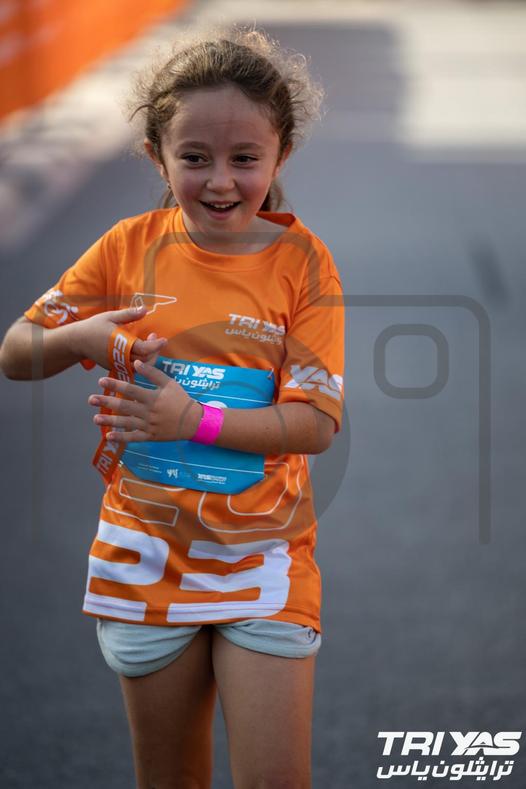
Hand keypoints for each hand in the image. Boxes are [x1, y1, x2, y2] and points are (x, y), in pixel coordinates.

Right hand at [68, 306, 166, 369]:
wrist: (77, 341)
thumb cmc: (94, 326)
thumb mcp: (111, 316)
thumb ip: (129, 314)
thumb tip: (145, 309)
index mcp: (120, 344)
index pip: (143, 348)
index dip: (155, 345)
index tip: (164, 339)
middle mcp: (120, 357)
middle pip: (144, 360)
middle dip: (154, 350)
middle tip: (153, 336)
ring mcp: (118, 364)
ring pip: (139, 366)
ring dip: (148, 357)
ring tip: (149, 343)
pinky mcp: (115, 367)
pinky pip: (132, 368)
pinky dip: (140, 361)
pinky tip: (141, 350)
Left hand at [88, 359, 202, 442]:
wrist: (193, 421)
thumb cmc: (180, 399)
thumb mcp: (169, 383)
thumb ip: (153, 373)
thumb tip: (136, 363)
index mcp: (153, 398)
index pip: (131, 390)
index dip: (116, 385)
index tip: (101, 381)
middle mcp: (149, 412)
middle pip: (124, 407)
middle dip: (107, 402)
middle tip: (91, 399)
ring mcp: (149, 426)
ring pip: (126, 423)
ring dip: (110, 421)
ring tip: (95, 418)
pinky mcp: (150, 436)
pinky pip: (134, 438)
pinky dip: (121, 438)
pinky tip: (108, 436)